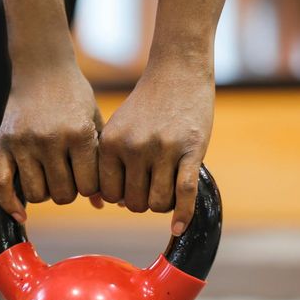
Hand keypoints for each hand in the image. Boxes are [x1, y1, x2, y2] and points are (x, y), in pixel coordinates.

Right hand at [0, 64, 101, 221]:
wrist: (42, 68)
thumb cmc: (75, 97)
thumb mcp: (94, 124)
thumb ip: (100, 163)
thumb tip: (103, 205)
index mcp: (79, 134)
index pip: (87, 187)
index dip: (90, 188)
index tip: (88, 177)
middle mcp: (50, 139)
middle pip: (62, 195)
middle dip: (68, 192)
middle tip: (68, 176)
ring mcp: (24, 142)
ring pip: (35, 194)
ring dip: (44, 192)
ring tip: (49, 177)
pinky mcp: (3, 143)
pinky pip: (3, 186)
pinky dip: (11, 205)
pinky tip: (22, 214)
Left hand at [98, 61, 213, 235]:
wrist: (177, 71)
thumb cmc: (147, 105)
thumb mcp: (119, 128)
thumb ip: (111, 162)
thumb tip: (109, 202)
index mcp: (112, 143)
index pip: (108, 194)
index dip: (120, 197)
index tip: (132, 188)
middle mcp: (134, 147)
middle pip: (134, 203)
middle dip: (144, 202)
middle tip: (152, 187)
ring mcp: (163, 149)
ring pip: (159, 203)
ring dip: (163, 205)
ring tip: (167, 189)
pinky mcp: (191, 150)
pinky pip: (184, 194)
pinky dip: (183, 216)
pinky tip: (179, 228)